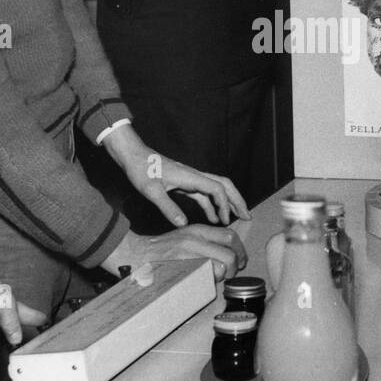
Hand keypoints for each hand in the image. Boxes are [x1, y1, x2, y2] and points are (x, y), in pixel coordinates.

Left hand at [102, 124, 248, 227]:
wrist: (133, 155)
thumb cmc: (141, 169)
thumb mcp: (151, 191)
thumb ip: (167, 207)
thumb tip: (183, 224)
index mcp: (190, 176)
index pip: (217, 189)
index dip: (224, 205)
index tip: (225, 220)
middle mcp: (194, 175)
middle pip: (224, 185)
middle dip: (237, 200)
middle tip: (248, 215)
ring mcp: (191, 179)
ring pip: (217, 189)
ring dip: (228, 203)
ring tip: (236, 219)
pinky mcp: (185, 182)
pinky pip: (204, 194)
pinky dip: (212, 205)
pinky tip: (213, 218)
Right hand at [104, 225, 248, 282]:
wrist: (134, 253)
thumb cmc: (160, 251)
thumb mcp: (184, 239)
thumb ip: (205, 244)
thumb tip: (226, 257)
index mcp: (197, 230)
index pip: (229, 236)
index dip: (240, 251)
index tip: (241, 261)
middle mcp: (195, 239)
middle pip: (230, 252)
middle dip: (236, 266)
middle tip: (232, 274)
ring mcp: (188, 253)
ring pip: (222, 264)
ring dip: (224, 275)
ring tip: (216, 278)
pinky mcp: (181, 266)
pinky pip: (206, 275)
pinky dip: (210, 281)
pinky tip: (204, 282)